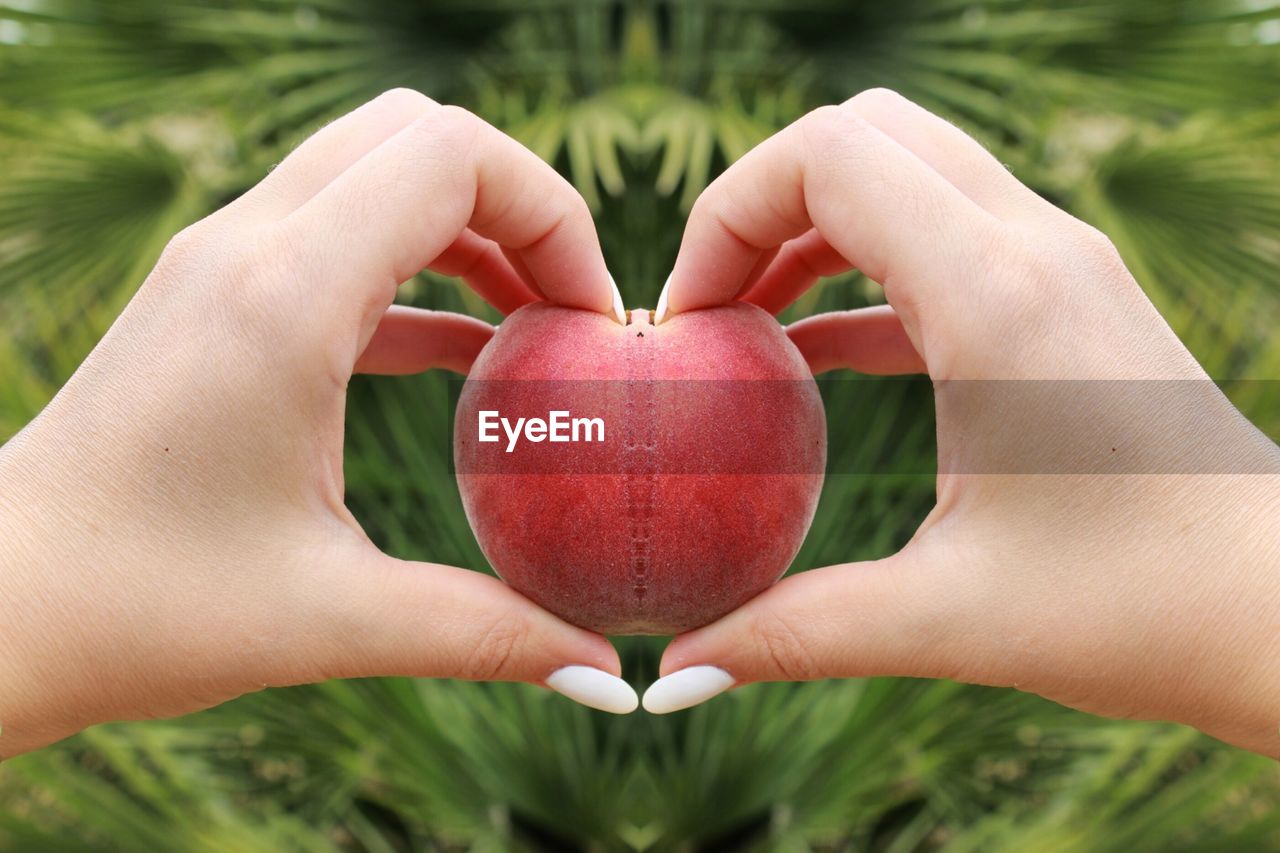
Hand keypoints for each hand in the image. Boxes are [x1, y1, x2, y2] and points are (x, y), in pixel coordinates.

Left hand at [0, 89, 638, 758]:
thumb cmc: (140, 610)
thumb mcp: (332, 621)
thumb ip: (487, 635)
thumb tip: (608, 675)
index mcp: (282, 297)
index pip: (449, 158)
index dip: (552, 216)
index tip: (591, 322)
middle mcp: (245, 248)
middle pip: (417, 138)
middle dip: (519, 204)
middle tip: (571, 310)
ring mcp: (220, 264)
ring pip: (375, 174)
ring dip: (469, 232)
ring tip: (536, 326)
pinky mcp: (213, 299)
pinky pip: (339, 242)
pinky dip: (418, 276)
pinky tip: (466, 356)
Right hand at [643, 89, 1279, 755]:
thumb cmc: (1142, 611)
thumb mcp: (949, 619)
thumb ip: (795, 634)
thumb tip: (672, 676)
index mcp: (997, 294)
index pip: (830, 156)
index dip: (728, 214)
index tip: (689, 320)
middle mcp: (1035, 247)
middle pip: (863, 135)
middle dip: (762, 203)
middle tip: (711, 310)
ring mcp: (1061, 263)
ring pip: (906, 172)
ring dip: (811, 230)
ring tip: (746, 327)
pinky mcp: (1068, 300)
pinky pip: (942, 242)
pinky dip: (863, 274)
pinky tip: (817, 358)